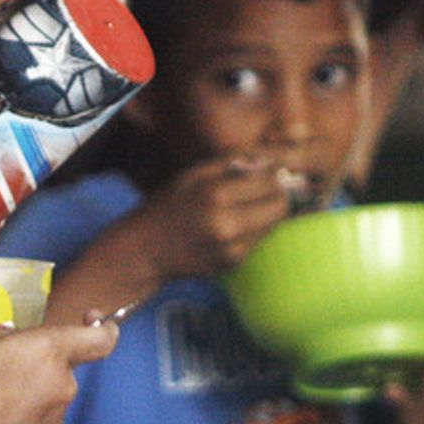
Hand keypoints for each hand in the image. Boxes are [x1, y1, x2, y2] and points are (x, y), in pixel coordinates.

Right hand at [0, 319, 118, 423]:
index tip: (93, 320)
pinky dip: (17, 411)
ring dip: (23, 387)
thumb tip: (7, 337)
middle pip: (60, 364)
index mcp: (49, 352)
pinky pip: (36, 415)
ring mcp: (55, 416)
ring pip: (46, 390)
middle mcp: (62, 385)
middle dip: (34, 360)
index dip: (103, 328)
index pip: (100, 339)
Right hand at [134, 154, 287, 281]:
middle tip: (261, 191)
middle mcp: (226, 224)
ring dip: (264, 215)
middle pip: (279, 206)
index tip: (269, 172)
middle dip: (276, 196)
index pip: (270, 182)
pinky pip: (257, 241)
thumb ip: (234, 164)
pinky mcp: (232, 263)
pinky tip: (227, 229)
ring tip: (240, 209)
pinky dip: (249, 233)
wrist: (144, 250)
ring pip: (272, 226)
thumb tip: (275, 160)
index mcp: (215, 194)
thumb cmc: (168, 205)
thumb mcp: (194, 175)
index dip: (274, 175)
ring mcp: (230, 248)